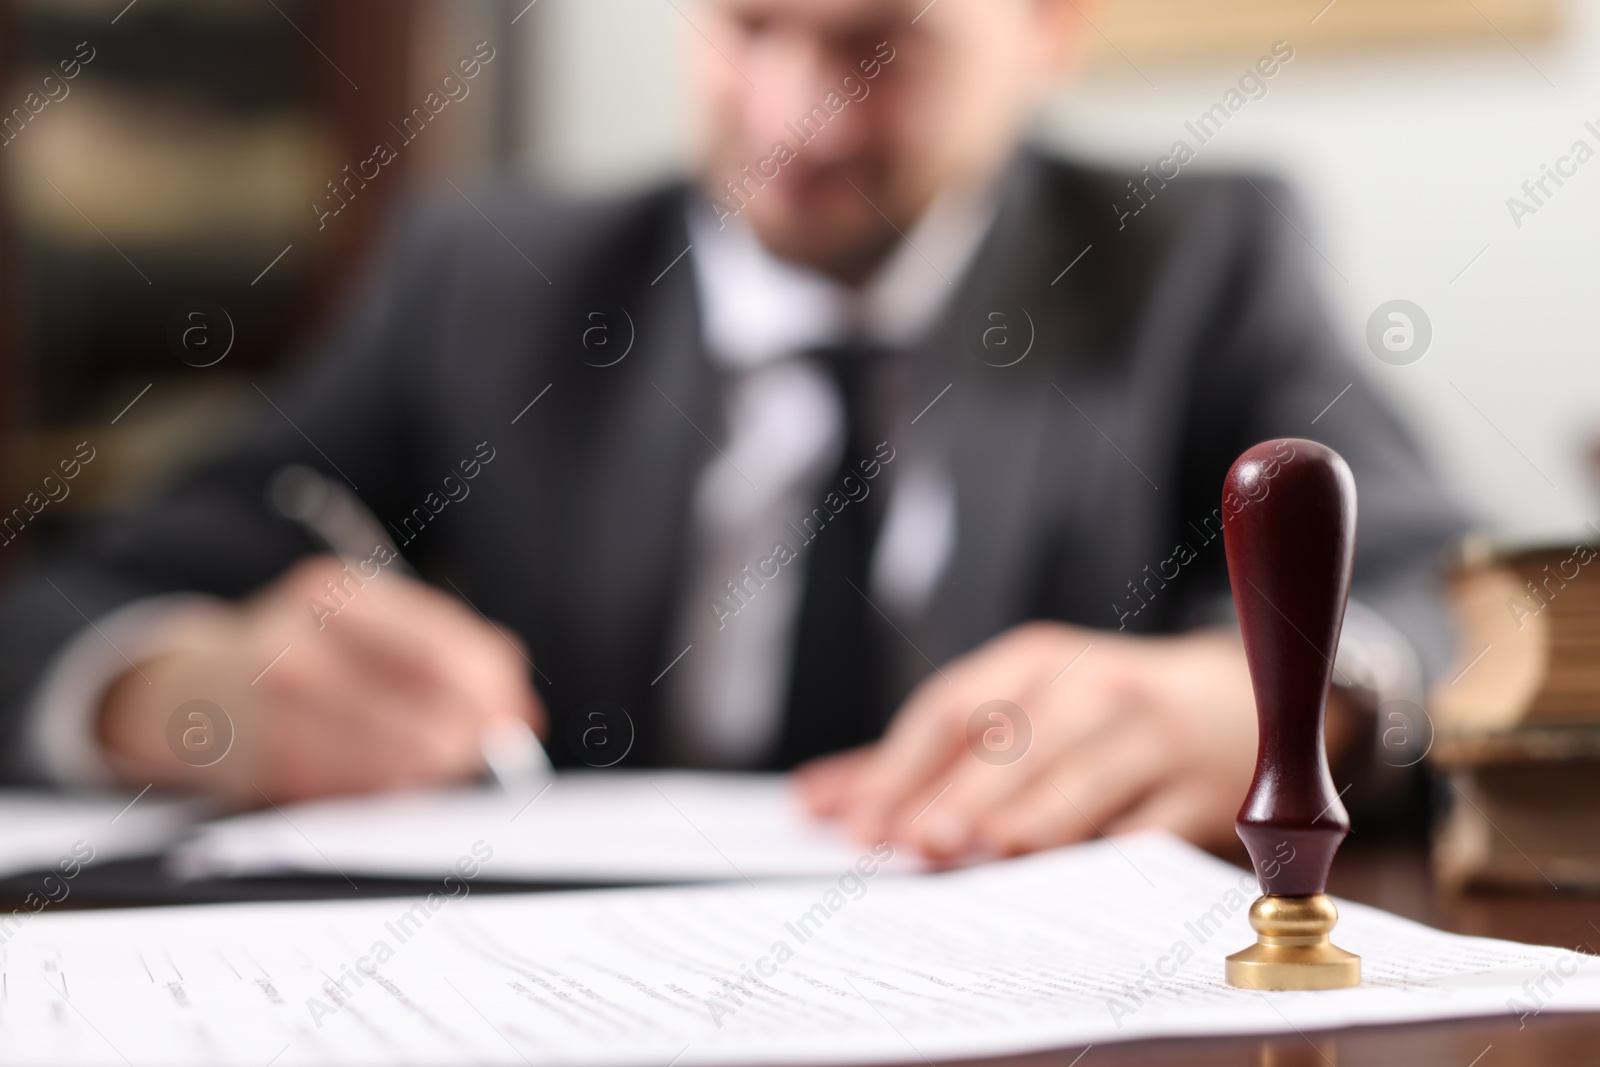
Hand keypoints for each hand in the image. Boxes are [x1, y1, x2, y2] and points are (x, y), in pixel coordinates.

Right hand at [97, 556, 543, 806]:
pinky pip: (358, 791)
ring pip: (397, 757)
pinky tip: (406, 782)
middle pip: (427, 706)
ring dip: (440, 769)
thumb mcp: (365, 625)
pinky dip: (395, 789)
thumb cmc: (305, 654)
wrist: (192, 690)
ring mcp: (273, 711)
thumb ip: (447, 653)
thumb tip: (520, 712)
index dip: (493, 688)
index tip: (518, 713)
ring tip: (453, 766)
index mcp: (331, 593)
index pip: (442, 646)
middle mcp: (295, 646)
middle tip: (496, 752)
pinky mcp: (266, 768)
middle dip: (475, 736)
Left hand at [797, 622, 1266, 858]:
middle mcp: (1092, 688)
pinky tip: (1081, 876)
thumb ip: (926, 759)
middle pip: (1014, 740)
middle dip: (962, 791)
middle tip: (917, 841)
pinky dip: (1117, 847)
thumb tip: (820, 802)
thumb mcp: (1022, 713)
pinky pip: (1157, 822)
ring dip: (1039, 811)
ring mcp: (1152, 737)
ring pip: (1087, 772)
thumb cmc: (1105, 717)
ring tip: (993, 848)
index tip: (857, 822)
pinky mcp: (1203, 789)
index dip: (902, 765)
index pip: (954, 709)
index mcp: (1035, 664)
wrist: (1241, 706)